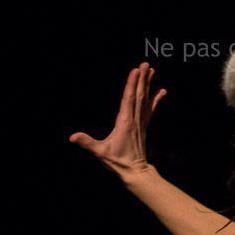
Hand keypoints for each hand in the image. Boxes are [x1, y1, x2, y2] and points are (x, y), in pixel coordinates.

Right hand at [69, 63, 165, 180]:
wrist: (135, 171)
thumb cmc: (117, 161)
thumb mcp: (100, 152)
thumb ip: (87, 143)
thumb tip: (72, 136)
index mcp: (125, 122)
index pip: (128, 99)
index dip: (131, 84)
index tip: (135, 70)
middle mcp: (135, 119)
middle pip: (139, 95)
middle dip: (142, 79)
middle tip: (146, 64)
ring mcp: (141, 122)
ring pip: (145, 99)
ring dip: (149, 84)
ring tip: (152, 71)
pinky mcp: (144, 126)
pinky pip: (150, 109)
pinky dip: (156, 99)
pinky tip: (162, 91)